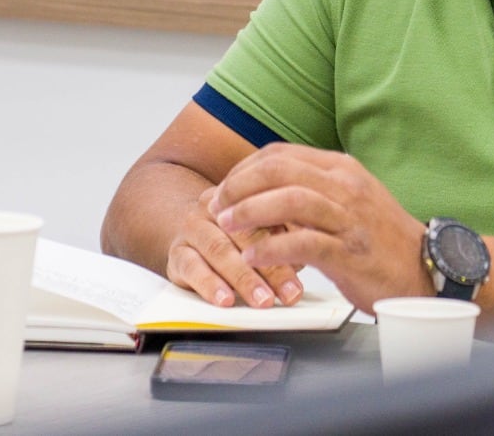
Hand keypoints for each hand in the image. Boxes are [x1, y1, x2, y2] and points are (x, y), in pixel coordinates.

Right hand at [165, 185, 303, 309]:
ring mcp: (193, 228)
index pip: (269, 212)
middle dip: (272, 267)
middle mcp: (216, 207)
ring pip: (219, 250)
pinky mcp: (177, 254)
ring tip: (263, 300)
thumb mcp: (268, 227)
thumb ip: (289, 232)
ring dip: (244, 278)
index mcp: (243, 194)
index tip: (311, 262)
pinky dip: (209, 286)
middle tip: (290, 292)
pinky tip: (225, 300)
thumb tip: (316, 246)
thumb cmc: (242, 233)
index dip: (292, 238)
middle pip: (246, 234)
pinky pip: (191, 268)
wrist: (193, 230)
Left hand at [208, 143, 432, 311]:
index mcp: (341, 168)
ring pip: (289, 199)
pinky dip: (272, 248)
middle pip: (279, 169)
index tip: (223, 190)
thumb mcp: (346, 202)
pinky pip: (303, 242)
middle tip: (217, 205)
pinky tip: (254, 256)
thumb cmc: (379, 239)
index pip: (280, 155)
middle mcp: (344, 185)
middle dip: (239, 185)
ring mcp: (348, 217)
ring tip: (227, 225)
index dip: (243, 170)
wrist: (424, 267)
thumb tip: (259, 196)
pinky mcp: (349, 250)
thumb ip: (309, 194)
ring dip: (250, 211)